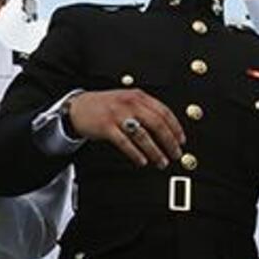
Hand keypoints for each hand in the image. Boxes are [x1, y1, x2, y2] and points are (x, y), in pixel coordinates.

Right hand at [67, 89, 184, 168]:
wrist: (78, 107)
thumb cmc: (104, 106)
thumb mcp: (127, 100)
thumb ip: (144, 108)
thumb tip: (166, 128)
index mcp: (138, 96)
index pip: (164, 111)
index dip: (175, 127)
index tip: (181, 140)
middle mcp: (130, 103)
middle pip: (157, 123)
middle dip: (169, 141)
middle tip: (175, 154)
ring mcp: (118, 115)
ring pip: (143, 135)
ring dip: (155, 151)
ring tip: (161, 161)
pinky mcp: (107, 127)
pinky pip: (125, 143)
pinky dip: (136, 154)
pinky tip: (142, 161)